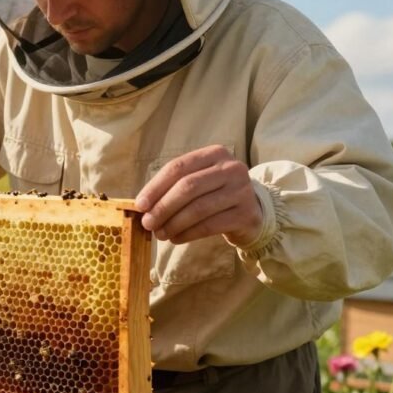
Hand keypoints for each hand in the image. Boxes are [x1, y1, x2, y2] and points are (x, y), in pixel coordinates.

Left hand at [135, 145, 261, 244]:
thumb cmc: (214, 193)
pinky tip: (176, 238)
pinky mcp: (245, 214)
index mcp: (214, 154)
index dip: (155, 187)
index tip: (140, 205)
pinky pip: (210, 225)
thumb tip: (142, 206)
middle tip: (148, 223)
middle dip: (163, 207)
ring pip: (198, 208)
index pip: (178, 168)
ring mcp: (242, 190)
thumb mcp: (197, 181)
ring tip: (160, 234)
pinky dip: (188, 233)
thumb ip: (172, 187)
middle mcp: (231, 168)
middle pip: (188, 187)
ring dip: (174, 224)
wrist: (252, 210)